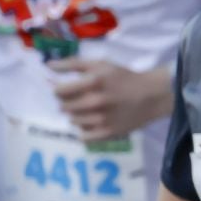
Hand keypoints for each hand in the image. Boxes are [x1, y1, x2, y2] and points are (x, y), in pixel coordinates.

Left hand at [48, 60, 169, 141]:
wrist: (152, 96)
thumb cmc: (124, 78)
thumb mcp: (101, 64)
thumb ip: (73, 63)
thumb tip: (48, 66)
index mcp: (93, 82)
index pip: (59, 91)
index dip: (61, 90)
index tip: (70, 90)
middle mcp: (95, 101)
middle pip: (64, 107)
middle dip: (70, 103)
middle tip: (82, 100)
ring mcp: (101, 119)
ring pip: (73, 122)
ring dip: (78, 116)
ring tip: (91, 111)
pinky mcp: (107, 133)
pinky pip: (83, 137)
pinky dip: (85, 130)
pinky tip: (94, 123)